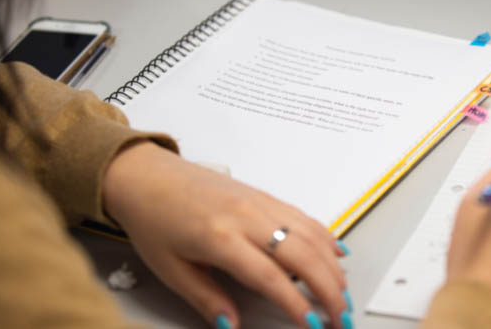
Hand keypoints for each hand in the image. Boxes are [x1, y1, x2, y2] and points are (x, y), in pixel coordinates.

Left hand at [102, 141, 351, 328]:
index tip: (315, 326)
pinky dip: (325, 237)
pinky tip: (337, 254)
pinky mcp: (265, 195)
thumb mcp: (170, 269)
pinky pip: (304, 217)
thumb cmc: (154, 221)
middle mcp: (247, 217)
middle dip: (329, 289)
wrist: (148, 175)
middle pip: (302, 255)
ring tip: (343, 294)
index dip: (297, 304)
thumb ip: (206, 298)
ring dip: (332, 267)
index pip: (271, 277)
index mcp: (221, 238)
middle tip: (341, 317)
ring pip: (311, 234)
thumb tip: (232, 325)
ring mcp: (260, 203)